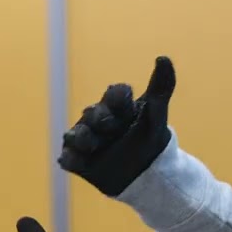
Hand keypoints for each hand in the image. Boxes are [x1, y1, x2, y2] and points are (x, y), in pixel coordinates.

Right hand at [59, 56, 175, 196]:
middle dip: (101, 119)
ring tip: (93, 146)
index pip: (115, 94)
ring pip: (76, 135)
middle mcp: (98, 119)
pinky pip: (67, 158)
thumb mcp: (156, 115)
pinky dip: (70, 159)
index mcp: (117, 106)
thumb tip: (163, 57)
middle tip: (110, 128)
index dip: (119, 99)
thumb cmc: (149, 140)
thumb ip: (161, 87)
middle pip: (93, 113)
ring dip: (84, 138)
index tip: (128, 109)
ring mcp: (86, 139)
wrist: (145, 175)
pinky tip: (75, 161)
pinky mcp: (78, 160)